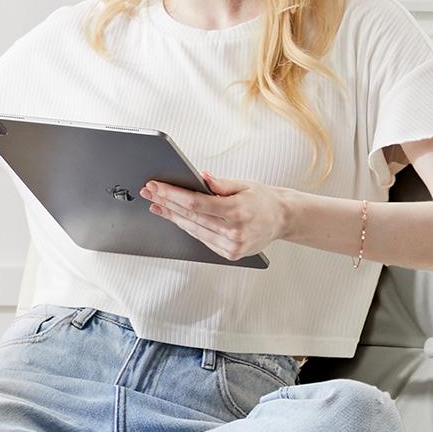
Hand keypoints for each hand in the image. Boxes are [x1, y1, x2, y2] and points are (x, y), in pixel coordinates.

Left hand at [141, 169, 290, 260]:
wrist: (282, 219)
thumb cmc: (264, 200)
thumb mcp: (244, 185)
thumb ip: (220, 183)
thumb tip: (200, 178)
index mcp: (238, 211)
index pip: (196, 204)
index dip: (172, 195)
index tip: (156, 186)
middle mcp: (234, 232)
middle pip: (190, 217)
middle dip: (166, 203)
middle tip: (149, 192)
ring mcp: (231, 246)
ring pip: (193, 230)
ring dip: (172, 216)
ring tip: (156, 204)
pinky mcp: (229, 253)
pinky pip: (201, 238)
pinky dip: (187, 226)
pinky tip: (175, 217)